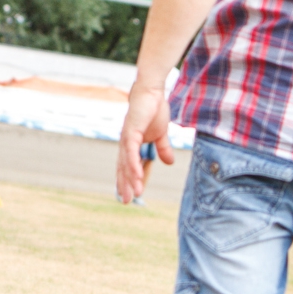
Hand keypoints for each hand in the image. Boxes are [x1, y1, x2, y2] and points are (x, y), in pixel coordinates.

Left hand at [117, 84, 176, 202]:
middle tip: (126, 201)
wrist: (152, 92)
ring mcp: (126, 138)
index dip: (127, 180)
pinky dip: (133, 164)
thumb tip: (169, 163)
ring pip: (127, 163)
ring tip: (135, 194)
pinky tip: (137, 175)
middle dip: (124, 185)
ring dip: (131, 179)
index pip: (127, 166)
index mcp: (131, 145)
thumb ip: (163, 148)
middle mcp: (125, 144)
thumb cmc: (154, 110)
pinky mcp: (131, 132)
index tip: (128, 196)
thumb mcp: (162, 134)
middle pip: (123, 168)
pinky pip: (131, 152)